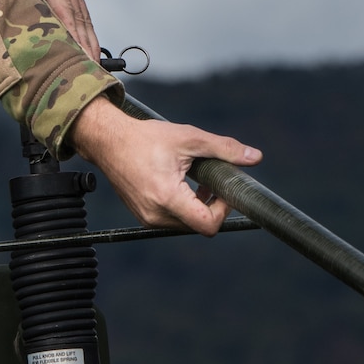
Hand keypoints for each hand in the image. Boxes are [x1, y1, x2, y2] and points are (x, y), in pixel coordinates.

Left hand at [5, 0, 99, 60]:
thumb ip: (20, 12)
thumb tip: (31, 43)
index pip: (64, 8)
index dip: (73, 34)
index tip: (79, 54)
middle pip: (78, 13)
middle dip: (85, 41)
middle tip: (89, 65)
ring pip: (83, 15)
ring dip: (88, 40)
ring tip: (92, 62)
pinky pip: (81, 14)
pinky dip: (85, 33)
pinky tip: (89, 49)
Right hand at [68, 95, 262, 234]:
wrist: (109, 141)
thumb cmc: (146, 138)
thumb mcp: (190, 138)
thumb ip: (224, 149)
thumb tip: (255, 157)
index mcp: (168, 197)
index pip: (207, 225)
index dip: (223, 210)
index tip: (223, 190)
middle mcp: (155, 214)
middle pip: (198, 225)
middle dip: (211, 206)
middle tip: (210, 180)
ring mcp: (147, 218)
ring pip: (185, 224)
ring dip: (197, 206)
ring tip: (195, 180)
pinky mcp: (143, 216)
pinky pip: (171, 220)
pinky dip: (182, 206)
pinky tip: (181, 184)